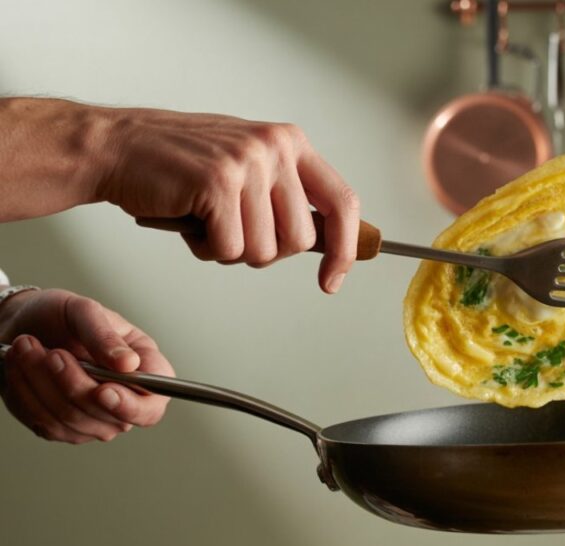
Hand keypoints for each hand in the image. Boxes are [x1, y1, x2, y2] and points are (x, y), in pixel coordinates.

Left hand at [0, 289, 172, 443]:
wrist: (23, 325)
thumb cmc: (60, 317)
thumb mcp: (84, 312)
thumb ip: (106, 336)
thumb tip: (130, 364)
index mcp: (145, 369)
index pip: (151, 406)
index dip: (131, 407)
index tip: (103, 391)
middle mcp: (124, 400)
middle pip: (105, 415)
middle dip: (71, 382)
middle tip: (53, 353)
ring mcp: (94, 419)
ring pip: (71, 420)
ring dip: (42, 384)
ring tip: (28, 349)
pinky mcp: (61, 428)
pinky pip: (44, 423)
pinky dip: (26, 393)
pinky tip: (21, 367)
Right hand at [95, 107, 359, 292]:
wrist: (115, 147)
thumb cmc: (179, 166)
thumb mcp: (248, 167)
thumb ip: (286, 197)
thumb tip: (330, 245)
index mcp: (290, 142)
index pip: (342, 203)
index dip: (344, 249)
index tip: (332, 280)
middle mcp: (276, 147)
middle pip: (301, 240)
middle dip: (265, 250)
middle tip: (231, 229)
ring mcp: (248, 162)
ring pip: (265, 250)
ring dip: (230, 250)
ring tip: (206, 220)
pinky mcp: (218, 183)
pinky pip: (229, 249)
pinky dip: (206, 248)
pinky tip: (189, 220)